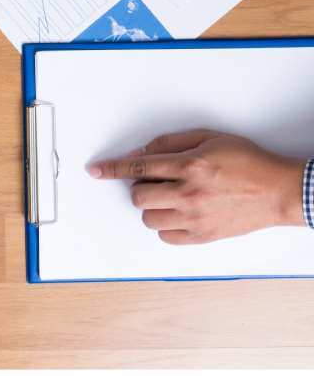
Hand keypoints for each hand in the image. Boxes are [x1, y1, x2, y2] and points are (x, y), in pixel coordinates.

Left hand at [88, 129, 306, 243]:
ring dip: (153, 207)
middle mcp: (190, 193)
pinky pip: (167, 236)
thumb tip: (144, 152)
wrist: (279, 191)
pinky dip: (166, 226)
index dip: (113, 168)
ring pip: (149, 218)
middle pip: (139, 196)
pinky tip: (179, 214)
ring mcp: (196, 217)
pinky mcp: (204, 236)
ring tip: (171, 198)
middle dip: (141, 187)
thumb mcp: (209, 138)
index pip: (139, 166)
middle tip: (157, 182)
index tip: (96, 170)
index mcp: (190, 165)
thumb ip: (172, 143)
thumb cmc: (247, 162)